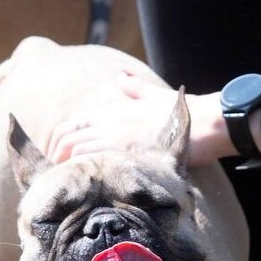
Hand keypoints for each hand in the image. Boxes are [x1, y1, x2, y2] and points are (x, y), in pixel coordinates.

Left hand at [46, 71, 233, 167]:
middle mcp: (109, 121)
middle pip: (65, 136)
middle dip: (55, 155)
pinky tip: (81, 184)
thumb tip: (120, 77)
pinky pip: (89, 160)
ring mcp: (114, 136)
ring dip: (64, 166)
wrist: (204, 123)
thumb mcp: (155, 95)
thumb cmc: (181, 114)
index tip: (57, 156)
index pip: (72, 122)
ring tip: (67, 182)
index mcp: (113, 109)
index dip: (58, 140)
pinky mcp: (122, 152)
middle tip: (57, 174)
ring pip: (72, 149)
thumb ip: (134, 88)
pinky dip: (80, 171)